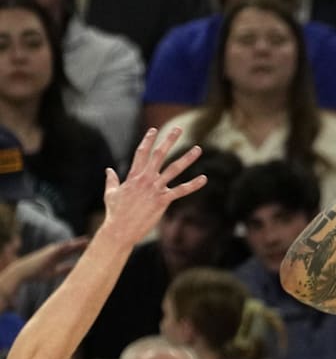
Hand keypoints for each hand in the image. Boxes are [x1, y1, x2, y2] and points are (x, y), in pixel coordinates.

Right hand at [9, 237, 88, 280]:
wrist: (22, 272)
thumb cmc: (36, 273)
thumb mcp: (53, 272)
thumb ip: (64, 269)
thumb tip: (75, 269)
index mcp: (57, 256)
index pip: (71, 251)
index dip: (80, 249)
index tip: (90, 247)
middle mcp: (55, 251)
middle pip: (72, 247)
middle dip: (82, 244)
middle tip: (94, 241)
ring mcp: (52, 251)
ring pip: (68, 246)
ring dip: (77, 243)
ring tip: (88, 240)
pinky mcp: (49, 252)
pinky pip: (61, 248)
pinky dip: (69, 245)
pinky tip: (76, 243)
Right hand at [101, 128, 206, 245]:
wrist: (119, 230)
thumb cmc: (114, 213)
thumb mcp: (110, 193)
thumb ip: (111, 180)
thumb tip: (108, 170)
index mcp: (133, 176)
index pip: (141, 153)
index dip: (148, 140)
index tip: (154, 129)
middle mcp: (145, 179)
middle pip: (159, 154)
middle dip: (169, 140)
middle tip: (179, 129)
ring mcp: (155, 189)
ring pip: (174, 169)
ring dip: (187, 158)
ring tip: (198, 149)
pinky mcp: (162, 200)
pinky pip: (181, 191)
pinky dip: (193, 185)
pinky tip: (204, 178)